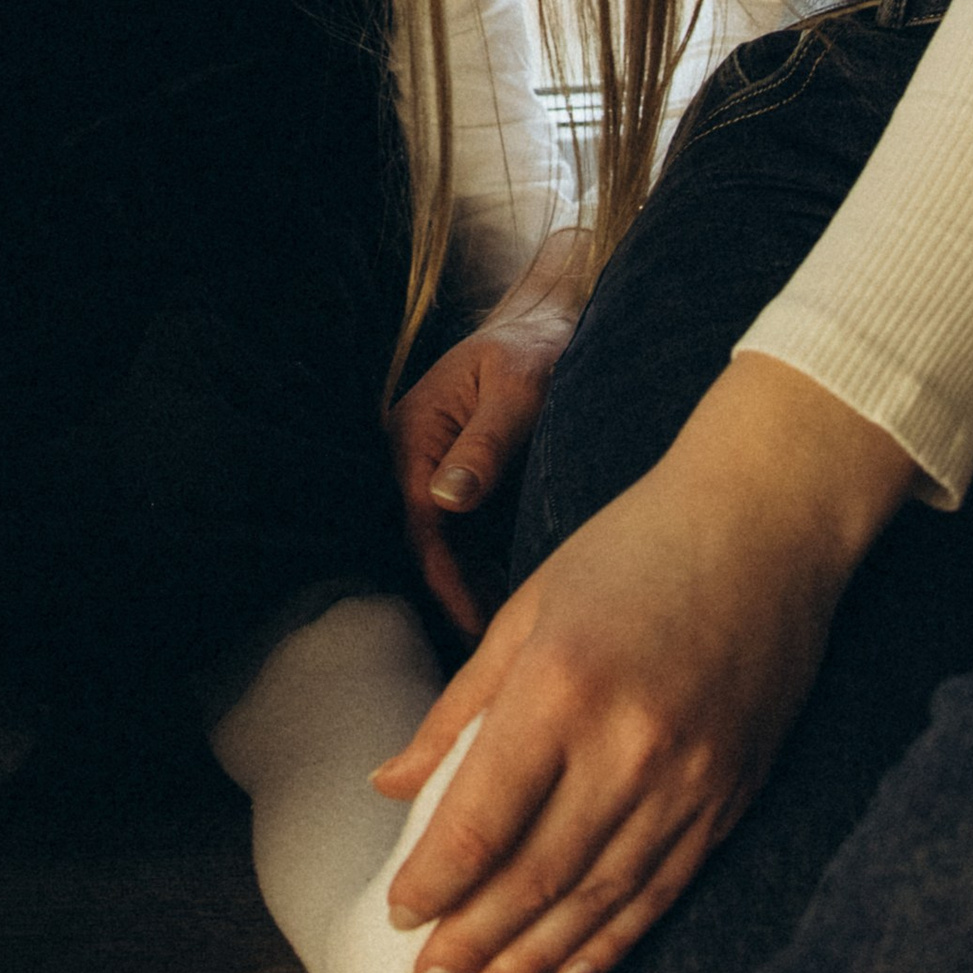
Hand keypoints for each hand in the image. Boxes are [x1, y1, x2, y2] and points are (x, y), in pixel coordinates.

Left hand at [375, 357, 913, 972]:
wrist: (764, 526)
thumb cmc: (630, 551)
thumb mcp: (526, 608)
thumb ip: (460, 706)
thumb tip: (391, 785)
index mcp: (561, 686)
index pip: (483, 815)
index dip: (436, 877)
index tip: (399, 913)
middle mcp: (628, 745)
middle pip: (538, 872)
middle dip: (475, 938)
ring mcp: (689, 778)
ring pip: (601, 896)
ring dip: (538, 956)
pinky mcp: (730, 795)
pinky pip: (665, 887)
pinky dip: (616, 938)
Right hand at [389, 245, 584, 631]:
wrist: (556, 320)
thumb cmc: (539, 349)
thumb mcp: (519, 391)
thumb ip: (486, 444)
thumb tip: (446, 500)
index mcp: (416, 431)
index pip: (423, 521)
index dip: (449, 577)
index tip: (479, 625)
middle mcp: (417, 455)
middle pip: (430, 542)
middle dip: (459, 594)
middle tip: (496, 651)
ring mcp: (438, 468)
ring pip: (448, 544)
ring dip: (473, 587)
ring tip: (509, 638)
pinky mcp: (465, 478)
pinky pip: (467, 534)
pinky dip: (486, 568)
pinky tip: (516, 600)